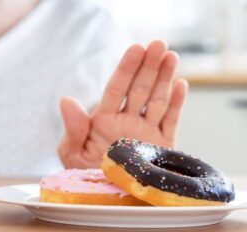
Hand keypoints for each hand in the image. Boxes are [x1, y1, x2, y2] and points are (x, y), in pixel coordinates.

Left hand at [58, 40, 187, 168]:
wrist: (106, 201)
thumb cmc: (85, 177)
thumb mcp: (72, 154)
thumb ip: (73, 128)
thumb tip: (65, 100)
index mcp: (105, 120)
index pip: (117, 88)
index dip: (127, 68)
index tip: (136, 48)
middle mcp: (127, 121)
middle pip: (140, 88)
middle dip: (149, 65)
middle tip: (158, 43)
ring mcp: (146, 132)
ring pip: (157, 100)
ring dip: (164, 77)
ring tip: (171, 55)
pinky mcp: (162, 147)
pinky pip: (170, 121)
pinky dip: (176, 104)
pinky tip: (181, 84)